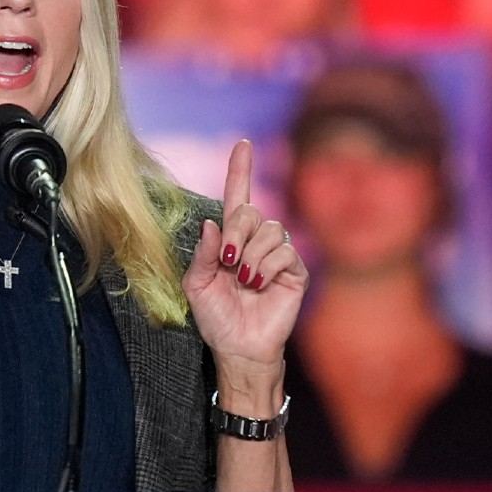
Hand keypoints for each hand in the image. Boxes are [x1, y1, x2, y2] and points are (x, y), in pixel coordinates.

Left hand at [181, 140, 307, 395]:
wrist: (238, 347)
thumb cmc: (216, 317)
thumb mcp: (196, 284)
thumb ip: (203, 253)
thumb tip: (212, 223)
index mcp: (231, 239)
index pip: (238, 196)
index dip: (240, 169)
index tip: (242, 144)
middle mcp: (256, 241)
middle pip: (251, 212)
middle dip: (236, 232)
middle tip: (227, 260)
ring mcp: (277, 254)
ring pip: (270, 230)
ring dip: (251, 255)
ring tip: (244, 280)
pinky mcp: (295, 271)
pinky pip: (284, 252)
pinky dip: (266, 266)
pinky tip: (259, 284)